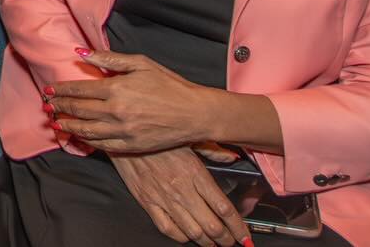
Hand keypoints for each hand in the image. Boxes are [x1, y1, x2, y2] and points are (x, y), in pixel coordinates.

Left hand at [48, 50, 211, 152]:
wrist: (195, 113)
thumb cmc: (169, 84)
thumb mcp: (140, 63)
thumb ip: (108, 59)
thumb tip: (81, 53)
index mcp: (116, 89)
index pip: (79, 90)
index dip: (60, 90)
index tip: (48, 90)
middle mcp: (116, 112)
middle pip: (78, 110)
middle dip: (59, 107)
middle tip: (46, 106)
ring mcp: (123, 131)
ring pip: (86, 130)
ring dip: (68, 126)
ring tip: (56, 123)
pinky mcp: (131, 145)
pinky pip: (102, 145)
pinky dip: (87, 141)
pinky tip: (79, 137)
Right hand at [110, 147, 249, 245]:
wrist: (124, 134)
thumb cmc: (156, 135)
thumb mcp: (187, 137)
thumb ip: (212, 150)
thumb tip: (231, 157)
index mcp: (194, 172)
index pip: (224, 208)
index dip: (238, 227)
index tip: (245, 235)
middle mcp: (181, 189)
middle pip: (212, 226)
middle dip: (226, 239)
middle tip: (232, 242)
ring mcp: (163, 198)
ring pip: (192, 232)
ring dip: (207, 242)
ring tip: (214, 243)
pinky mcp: (147, 202)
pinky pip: (168, 228)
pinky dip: (181, 237)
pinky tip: (188, 236)